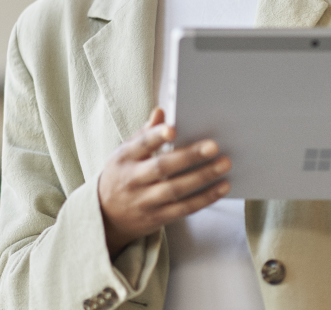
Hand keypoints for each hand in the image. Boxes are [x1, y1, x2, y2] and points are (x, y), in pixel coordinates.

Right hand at [98, 108, 231, 255]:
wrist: (106, 217)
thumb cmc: (122, 174)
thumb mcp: (125, 153)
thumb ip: (145, 133)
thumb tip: (161, 111)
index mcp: (124, 158)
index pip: (140, 145)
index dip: (155, 136)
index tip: (172, 129)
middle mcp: (132, 180)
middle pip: (162, 168)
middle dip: (189, 156)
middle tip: (214, 146)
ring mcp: (144, 202)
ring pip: (175, 190)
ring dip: (202, 177)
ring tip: (224, 164)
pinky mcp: (156, 218)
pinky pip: (184, 209)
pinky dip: (205, 198)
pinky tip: (222, 187)